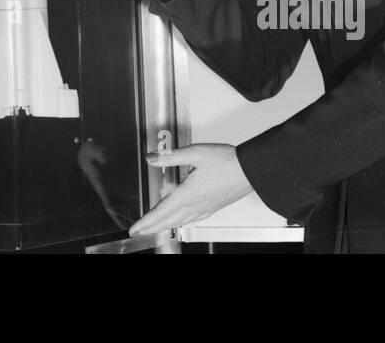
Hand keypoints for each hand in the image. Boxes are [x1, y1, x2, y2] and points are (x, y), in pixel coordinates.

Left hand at [128, 144, 253, 237]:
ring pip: (180, 222)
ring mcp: (205, 208)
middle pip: (168, 221)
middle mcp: (195, 205)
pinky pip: (193, 219)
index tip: (135, 228)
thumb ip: (170, 156)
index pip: (161, 212)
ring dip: (165, 226)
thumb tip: (152, 157)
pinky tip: (181, 221)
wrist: (249, 170)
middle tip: (139, 232)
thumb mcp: (194, 153)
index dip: (146, 221)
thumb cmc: (225, 161)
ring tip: (155, 228)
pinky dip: (181, 223)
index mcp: (187, 194)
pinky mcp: (214, 207)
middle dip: (151, 228)